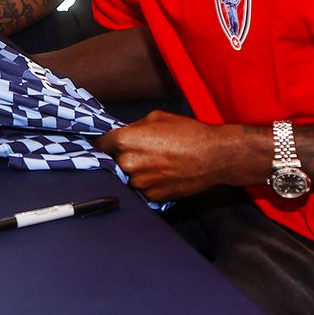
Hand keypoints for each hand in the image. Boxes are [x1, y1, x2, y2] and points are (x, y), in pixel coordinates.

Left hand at [94, 110, 247, 200]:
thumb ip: (134, 127)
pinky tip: (161, 174)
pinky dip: (146, 183)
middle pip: (111, 161)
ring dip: (133, 171)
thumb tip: (125, 134)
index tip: (104, 144)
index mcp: (125, 141)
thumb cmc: (188, 133)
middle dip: (119, 157)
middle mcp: (127, 163)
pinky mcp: (151, 196)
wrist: (214, 157)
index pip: (99, 144)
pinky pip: (140, 189)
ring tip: (152, 163)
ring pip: (125, 177)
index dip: (102, 143)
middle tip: (137, 152)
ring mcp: (139, 183)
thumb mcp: (156, 118)